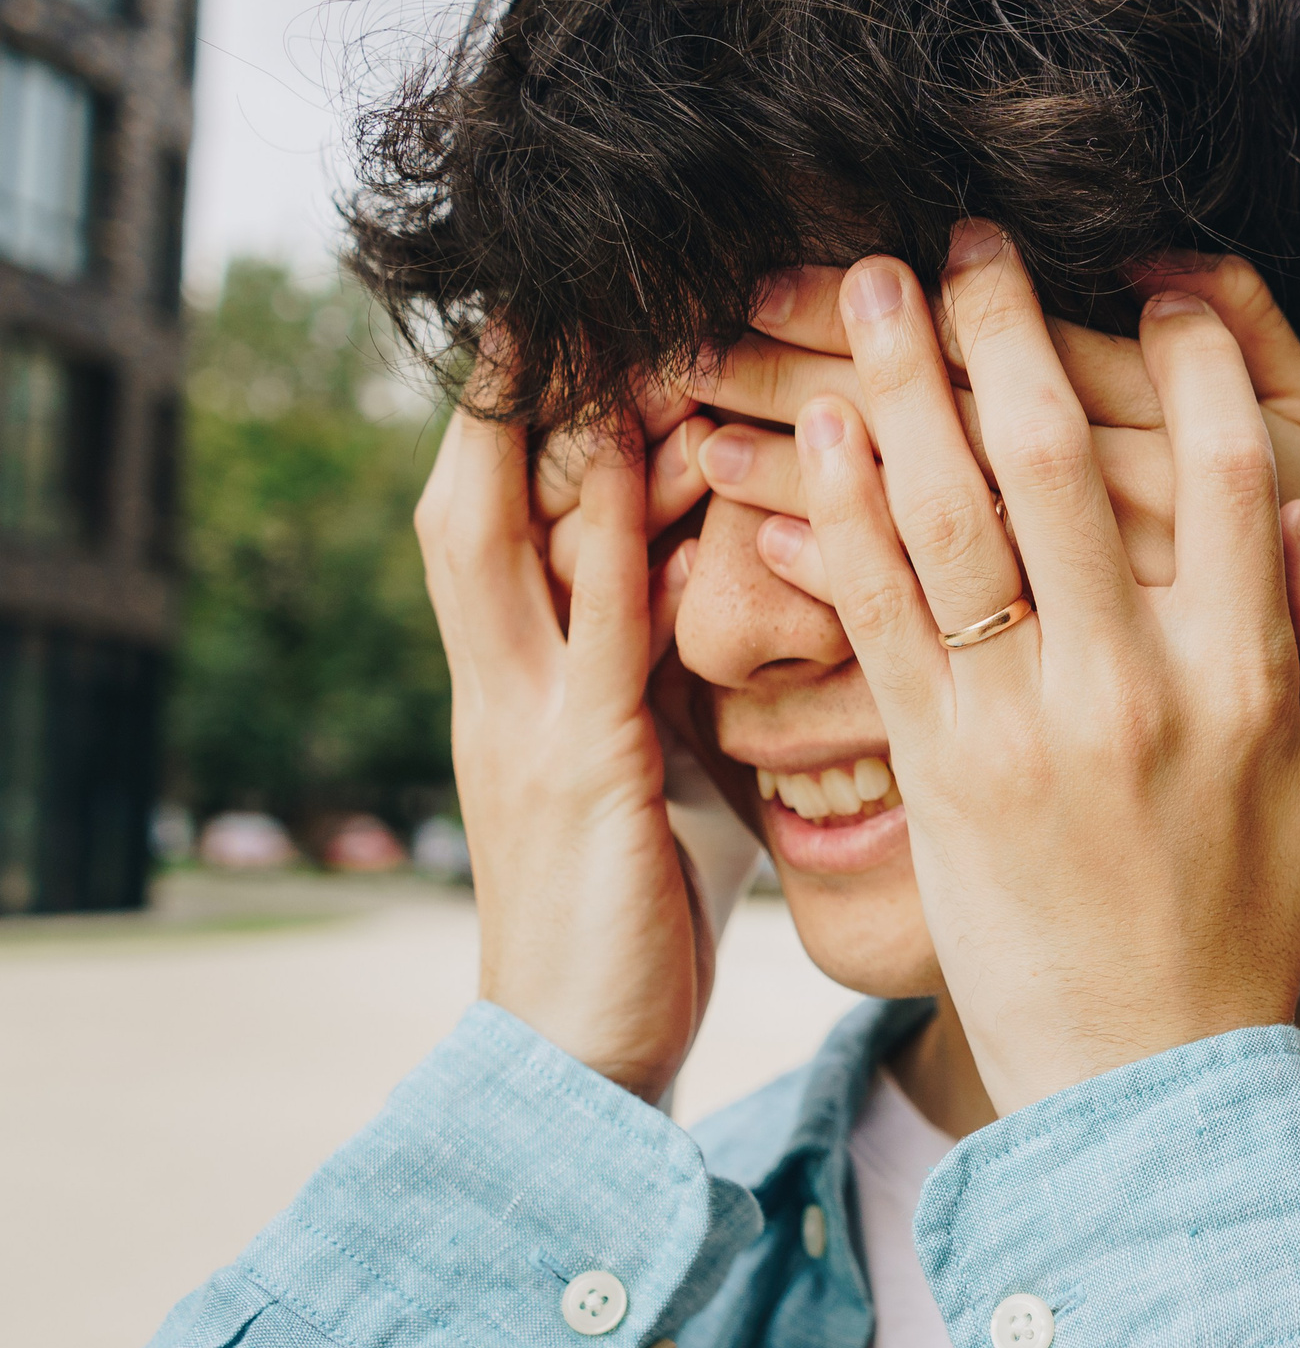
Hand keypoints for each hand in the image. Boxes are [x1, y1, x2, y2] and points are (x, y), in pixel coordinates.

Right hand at [414, 353, 716, 1099]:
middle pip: (474, 504)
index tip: (594, 326)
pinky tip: (633, 452)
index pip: (514, 526)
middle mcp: (503, 687)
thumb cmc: (639, 919)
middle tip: (563, 284)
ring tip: (583, 315)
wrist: (575, 1063)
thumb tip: (775, 617)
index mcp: (527, 688)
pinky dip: (597, 532)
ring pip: (500, 538)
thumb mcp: (669, 780)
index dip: (536, 423)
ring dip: (537, 424)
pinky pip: (585, 626)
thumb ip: (691, 689)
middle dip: (507, 394)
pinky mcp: (574, 770)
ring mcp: (523, 722)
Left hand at [788, 223, 1299, 1112]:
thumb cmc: (1248, 939)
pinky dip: (840, 518)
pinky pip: (879, 618)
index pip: (1223, 472)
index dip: (1189, 361)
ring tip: (861, 286)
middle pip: (1060, 460)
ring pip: (952, 517)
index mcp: (1249, 675)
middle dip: (1007, 329)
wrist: (1142, 1086)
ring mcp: (1028, 724)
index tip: (1155, 285)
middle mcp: (1137, 681)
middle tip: (966, 239)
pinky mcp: (938, 773)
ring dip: (900, 385)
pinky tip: (811, 435)